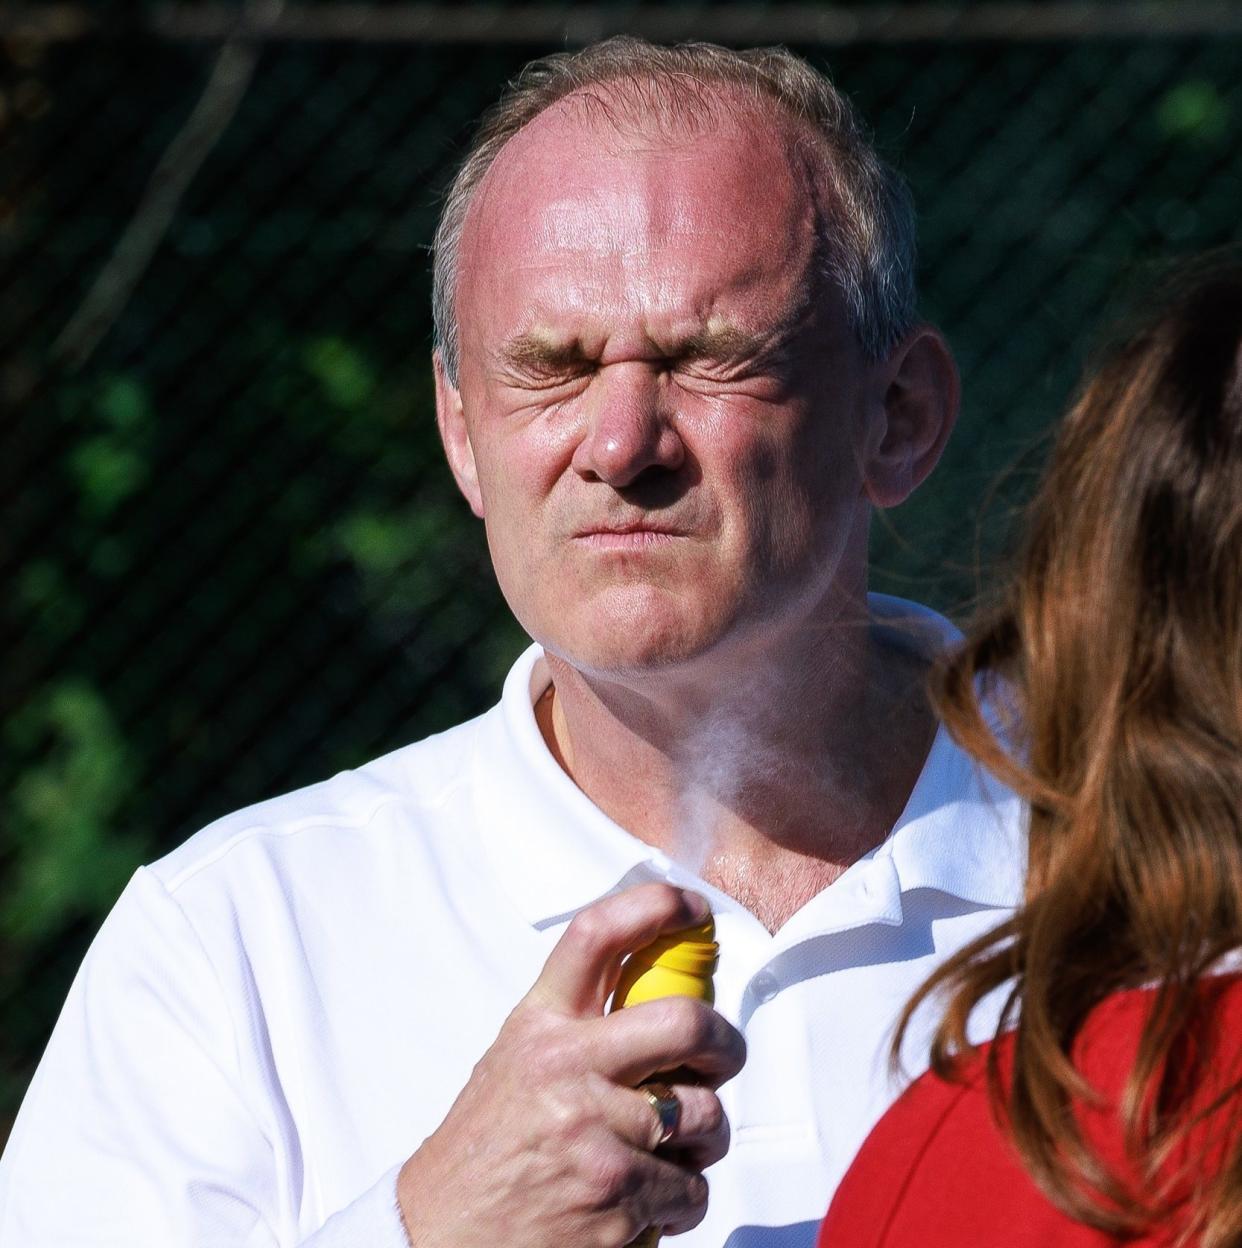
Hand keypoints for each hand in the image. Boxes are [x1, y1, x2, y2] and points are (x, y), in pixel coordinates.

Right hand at [396, 883, 745, 1246]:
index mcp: (541, 1024)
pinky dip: (682, 1198)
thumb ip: (581, 1028)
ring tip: (665, 1152)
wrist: (441, 1237)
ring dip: (702, 1140)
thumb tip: (662, 1001)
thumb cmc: (488, 1149)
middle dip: (725, 1042)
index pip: (598, 936)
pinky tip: (644, 1200)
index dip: (656, 908)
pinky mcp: (616, 1198)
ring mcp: (593, 1133)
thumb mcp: (519, 1062)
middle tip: (723, 1058)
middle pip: (685, 1022)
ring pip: (704, 1117)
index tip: (693, 908)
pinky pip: (692, 1188)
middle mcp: (566, 1068)